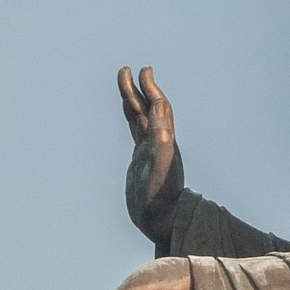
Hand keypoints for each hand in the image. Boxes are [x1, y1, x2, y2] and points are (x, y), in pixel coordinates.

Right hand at [119, 66, 184, 243]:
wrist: (162, 220)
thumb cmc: (161, 198)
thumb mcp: (161, 167)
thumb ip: (162, 140)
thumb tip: (160, 111)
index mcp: (163, 139)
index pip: (157, 106)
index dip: (150, 87)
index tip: (143, 69)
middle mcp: (158, 141)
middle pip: (147, 107)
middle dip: (137, 88)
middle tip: (127, 70)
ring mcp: (150, 150)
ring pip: (140, 118)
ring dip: (134, 100)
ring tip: (125, 84)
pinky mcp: (142, 160)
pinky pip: (136, 132)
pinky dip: (132, 119)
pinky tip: (129, 116)